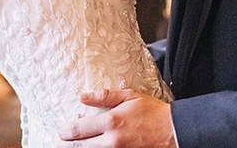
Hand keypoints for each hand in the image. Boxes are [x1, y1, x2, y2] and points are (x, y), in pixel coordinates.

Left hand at [57, 89, 175, 147]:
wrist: (175, 131)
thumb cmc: (153, 112)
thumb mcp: (129, 96)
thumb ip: (104, 96)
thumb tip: (82, 95)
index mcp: (111, 121)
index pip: (78, 130)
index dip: (66, 131)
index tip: (62, 131)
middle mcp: (112, 140)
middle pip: (80, 146)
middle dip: (67, 144)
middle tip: (61, 142)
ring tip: (72, 147)